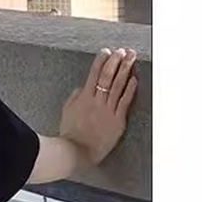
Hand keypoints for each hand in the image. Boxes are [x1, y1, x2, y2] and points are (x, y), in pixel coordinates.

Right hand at [59, 48, 138, 168]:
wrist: (76, 151)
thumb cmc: (69, 133)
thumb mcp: (67, 111)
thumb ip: (75, 97)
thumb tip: (82, 88)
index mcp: (83, 97)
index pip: (93, 74)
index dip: (101, 61)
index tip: (107, 51)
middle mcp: (96, 101)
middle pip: (107, 76)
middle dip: (115, 61)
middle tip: (122, 51)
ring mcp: (108, 110)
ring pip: (118, 86)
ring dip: (125, 70)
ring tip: (131, 59)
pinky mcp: (117, 121)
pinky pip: (124, 102)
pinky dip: (129, 90)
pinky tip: (134, 80)